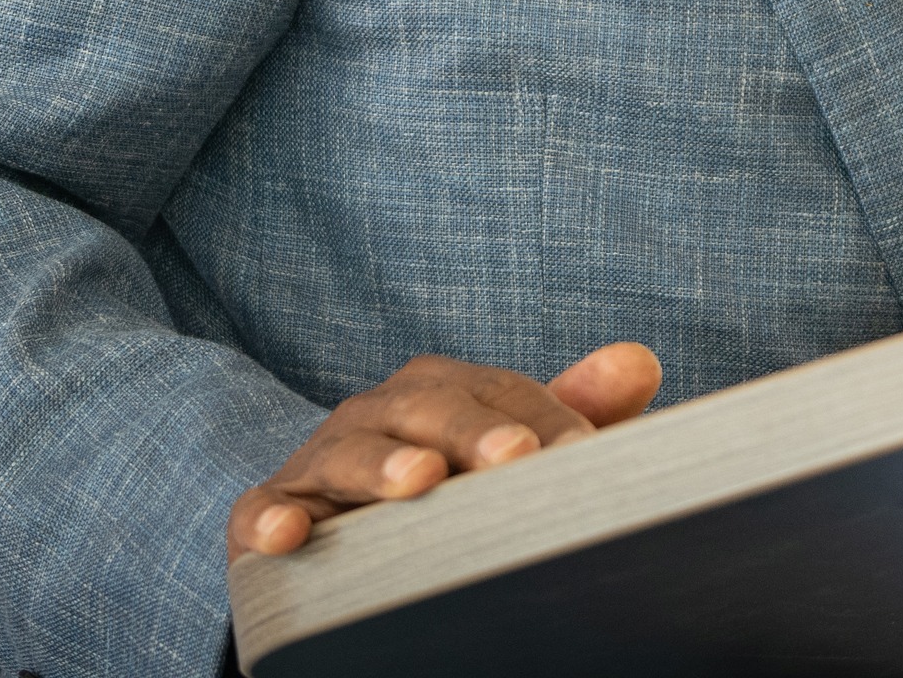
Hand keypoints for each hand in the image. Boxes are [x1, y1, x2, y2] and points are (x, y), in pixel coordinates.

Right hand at [230, 342, 660, 559]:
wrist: (338, 539)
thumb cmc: (442, 492)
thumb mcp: (504, 452)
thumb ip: (569, 413)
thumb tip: (640, 363)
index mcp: (441, 391)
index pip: (501, 392)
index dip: (545, 419)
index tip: (588, 453)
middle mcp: (381, 413)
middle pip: (428, 408)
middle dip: (472, 430)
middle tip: (517, 458)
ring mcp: (321, 462)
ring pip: (350, 453)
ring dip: (382, 466)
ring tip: (421, 481)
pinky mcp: (267, 515)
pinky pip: (263, 513)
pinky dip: (272, 520)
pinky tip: (288, 535)